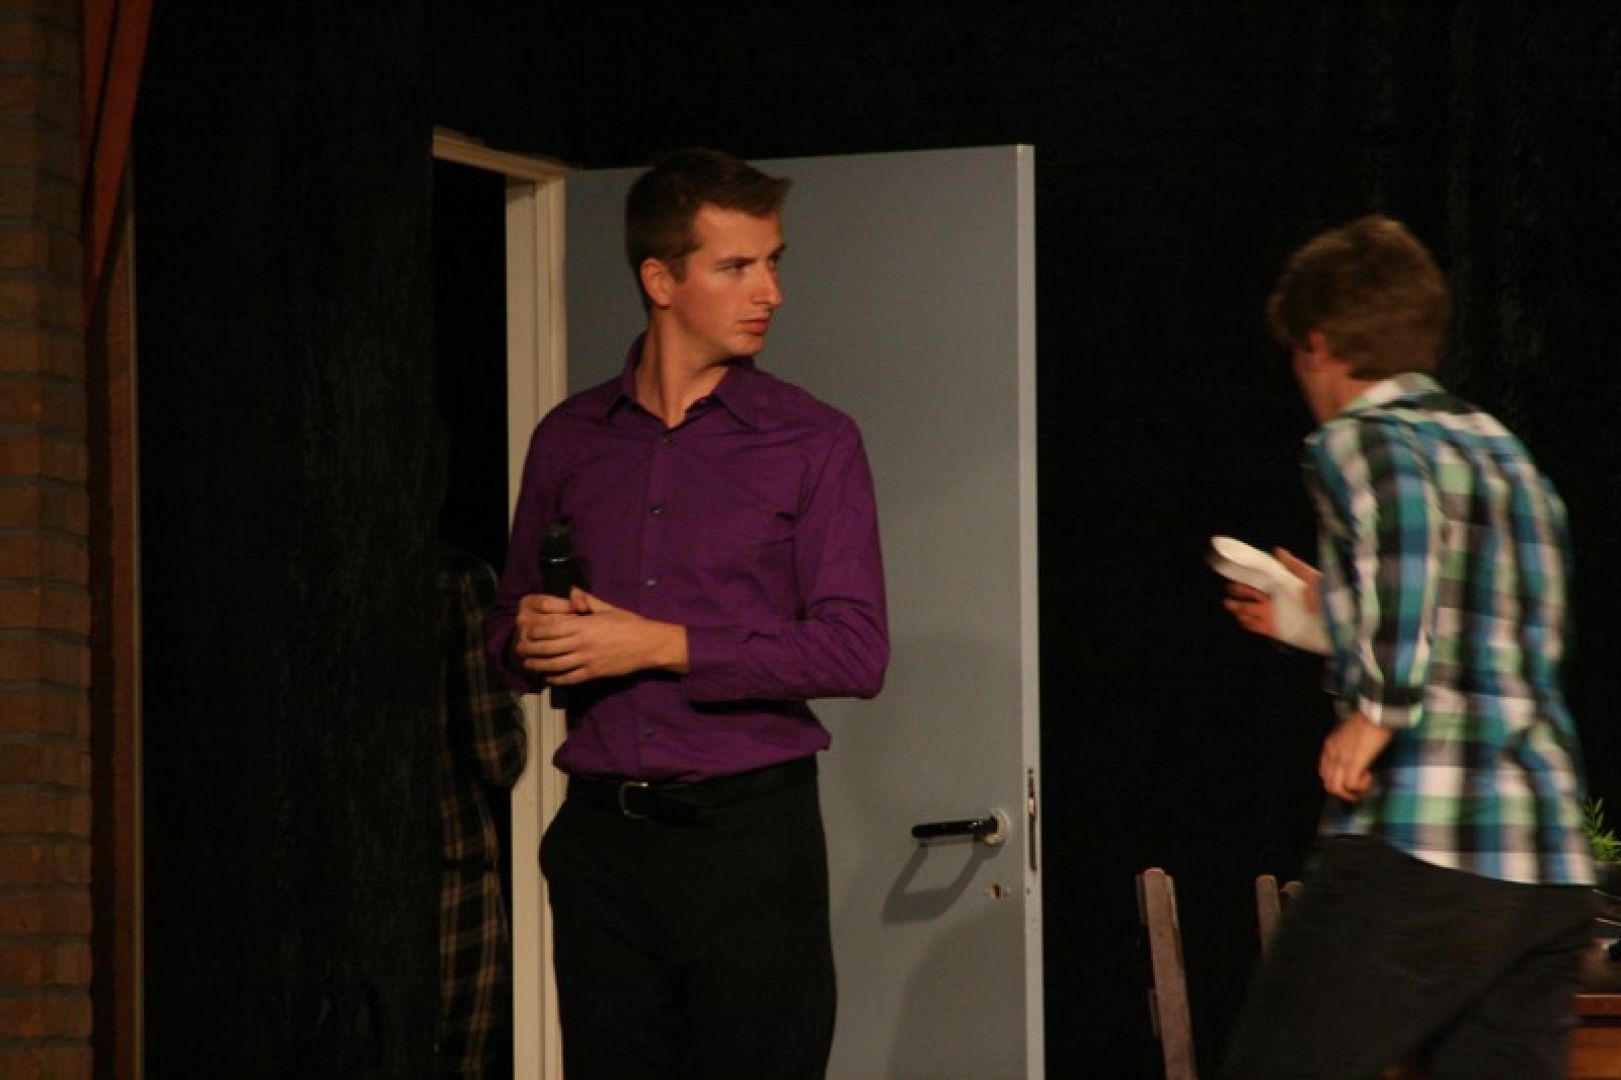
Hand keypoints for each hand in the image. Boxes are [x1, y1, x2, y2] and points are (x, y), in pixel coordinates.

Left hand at [512, 588, 688, 684]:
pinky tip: (548, 677)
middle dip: (530, 649)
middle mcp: (582, 643)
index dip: (534, 630)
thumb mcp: (608, 608)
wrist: (649, 645)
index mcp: (584, 624)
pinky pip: (570, 678)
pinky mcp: (594, 673)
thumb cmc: (630, 623)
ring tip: (527, 664)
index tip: (524, 631)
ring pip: (555, 665)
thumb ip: (587, 600)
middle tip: (519, 649)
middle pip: (548, 647)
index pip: (550, 628)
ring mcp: (587, 660)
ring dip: (538, 665)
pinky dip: (556, 678)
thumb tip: (571, 591)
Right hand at [1221, 546, 1320, 640]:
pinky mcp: (1277, 629)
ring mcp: (1276, 615)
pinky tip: (1240, 619)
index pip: (1261, 580)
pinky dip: (1247, 623)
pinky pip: (1258, 627)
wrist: (1336, 623)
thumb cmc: (1327, 598)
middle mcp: (1277, 600)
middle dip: (1239, 591)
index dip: (1248, 577)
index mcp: (1284, 586)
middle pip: (1252, 595)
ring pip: (1251, 610)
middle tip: (1230, 589)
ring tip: (1229, 604)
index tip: (1236, 573)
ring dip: (1239, 607)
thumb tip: (1278, 551)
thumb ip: (1294, 565)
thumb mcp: (1312, 577)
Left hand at [1319, 712, 1392, 801]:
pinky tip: (1369, 776)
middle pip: (1328, 783)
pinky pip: (1350, 785)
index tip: (1352, 780)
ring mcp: (1341, 759)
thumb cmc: (1367, 721)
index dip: (1337, 781)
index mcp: (1329, 746)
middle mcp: (1331, 754)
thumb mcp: (1350, 735)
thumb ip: (1347, 745)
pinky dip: (1360, 786)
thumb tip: (1355, 756)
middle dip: (1344, 791)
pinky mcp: (1353, 763)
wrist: (1375, 714)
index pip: (1324, 772)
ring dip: (1350, 793)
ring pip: (1335, 788)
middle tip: (1359, 788)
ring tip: (1363, 787)